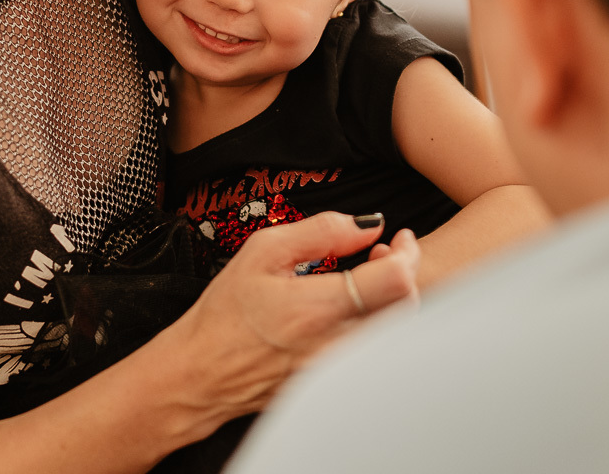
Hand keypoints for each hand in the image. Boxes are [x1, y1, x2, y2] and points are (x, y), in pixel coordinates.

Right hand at [165, 213, 419, 431]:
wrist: (200, 372)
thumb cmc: (225, 312)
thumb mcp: (262, 252)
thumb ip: (321, 231)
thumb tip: (367, 224)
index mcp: (316, 309)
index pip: (394, 281)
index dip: (406, 253)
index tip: (399, 238)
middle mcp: (335, 346)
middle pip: (407, 309)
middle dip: (406, 272)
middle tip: (385, 252)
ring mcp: (339, 370)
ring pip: (396, 331)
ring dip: (395, 298)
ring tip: (370, 277)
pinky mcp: (337, 383)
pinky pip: (375, 349)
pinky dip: (379, 322)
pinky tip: (356, 306)